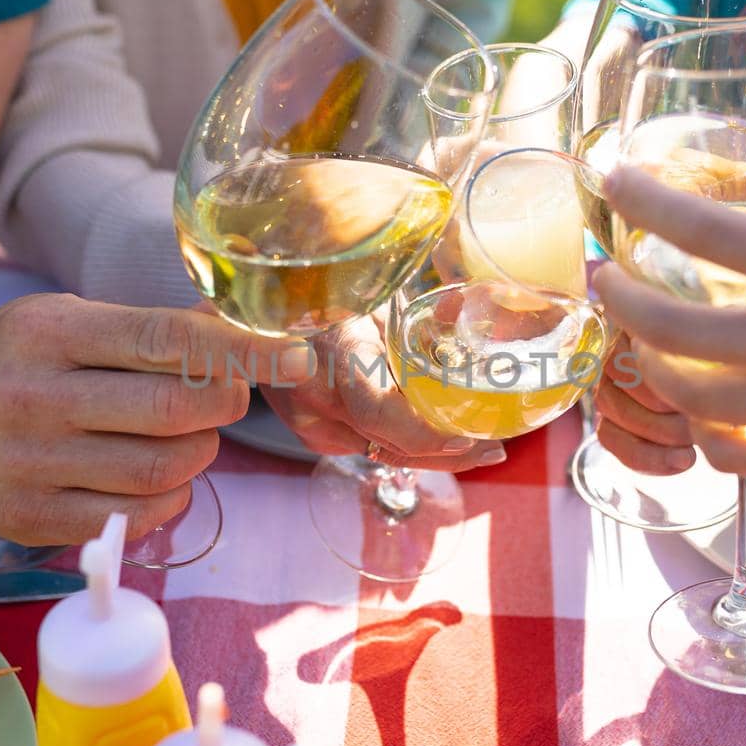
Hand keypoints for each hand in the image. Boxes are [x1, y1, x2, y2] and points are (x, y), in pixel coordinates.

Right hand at [0, 294, 308, 544]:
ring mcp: (29, 466)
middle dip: (225, 404)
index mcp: (49, 334)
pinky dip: (170, 498)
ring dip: (200, 453)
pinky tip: (159, 476)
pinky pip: (135, 517)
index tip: (293, 358)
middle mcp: (34, 398)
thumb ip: (148, 328)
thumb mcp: (65, 320)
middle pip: (176, 411)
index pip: (167, 339)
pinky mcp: (29, 520)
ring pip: (164, 470)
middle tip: (229, 397)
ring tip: (188, 434)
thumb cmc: (12, 360)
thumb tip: (243, 333)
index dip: (242, 351)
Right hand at [260, 314, 506, 470]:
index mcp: (329, 354)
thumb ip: (405, 313)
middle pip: (389, 445)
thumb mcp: (364, 294)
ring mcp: (309, 425)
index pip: (377, 411)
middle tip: (492, 450)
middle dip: (446, 453)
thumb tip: (461, 313)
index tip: (468, 437)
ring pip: (382, 451)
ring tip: (477, 447)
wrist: (253, 317)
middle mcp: (314, 400)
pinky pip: (368, 444)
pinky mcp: (311, 436)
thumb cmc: (317, 291)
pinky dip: (403, 441)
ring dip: (430, 450)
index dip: (425, 433)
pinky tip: (435, 435)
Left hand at [592, 169, 745, 510]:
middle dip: (620, 296)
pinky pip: (725, 450)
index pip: (708, 229)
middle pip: (668, 324)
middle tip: (607, 277)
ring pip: (684, 392)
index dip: (646, 200)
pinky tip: (704, 408)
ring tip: (644, 339)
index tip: (614, 182)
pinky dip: (701, 428)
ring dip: (649, 362)